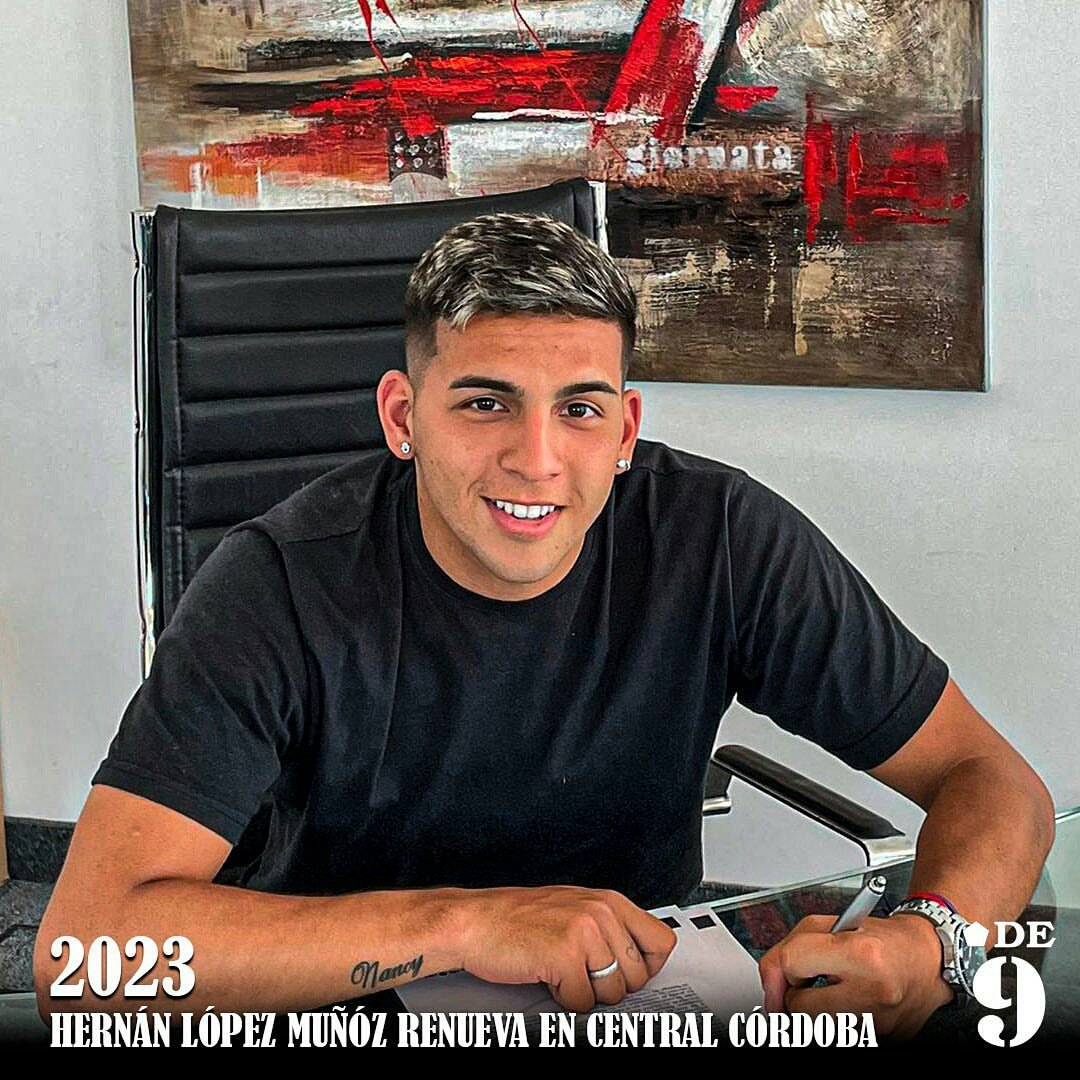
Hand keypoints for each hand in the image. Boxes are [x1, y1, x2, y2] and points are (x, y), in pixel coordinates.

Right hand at [450, 885, 676, 1011]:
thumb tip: (639, 960)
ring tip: (561, 971)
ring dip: (586, 993)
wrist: (475, 921)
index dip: (647, 967)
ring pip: (613, 993)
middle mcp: (602, 912)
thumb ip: (609, 928)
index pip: (661, 942)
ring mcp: (586, 932)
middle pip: (638, 976)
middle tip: (581, 973)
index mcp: (609, 900)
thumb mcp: (573, 909)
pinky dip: (564, 1000)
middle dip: (611, 986)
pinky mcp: (566, 955)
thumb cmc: (517, 917)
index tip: (628, 974)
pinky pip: (583, 1003)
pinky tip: (547, 976)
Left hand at [758, 913, 953, 1039]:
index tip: (787, 970)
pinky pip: (842, 1034)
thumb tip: (770, 983)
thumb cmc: (882, 940)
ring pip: (818, 1027)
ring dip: (818, 1010)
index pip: (792, 964)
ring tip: (837, 990)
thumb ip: (793, 947)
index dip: (782, 966)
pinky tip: (853, 1003)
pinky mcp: (888, 1040)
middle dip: (798, 995)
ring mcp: (881, 1022)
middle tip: (814, 980)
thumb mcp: (833, 925)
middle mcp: (873, 991)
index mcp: (859, 954)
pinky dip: (838, 1021)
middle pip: (800, 1008)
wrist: (928, 959)